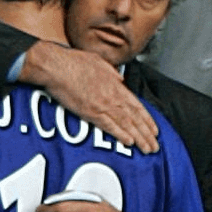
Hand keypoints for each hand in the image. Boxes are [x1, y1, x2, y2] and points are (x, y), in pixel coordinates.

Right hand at [22, 42, 158, 153]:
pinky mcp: (90, 112)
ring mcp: (102, 104)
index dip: (148, 119)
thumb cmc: (73, 62)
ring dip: (139, 138)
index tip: (154, 130)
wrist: (56, 66)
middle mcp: (112, 95)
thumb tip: (120, 79)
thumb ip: (112, 72)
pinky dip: (120, 135)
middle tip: (155, 147)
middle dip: (147, 134)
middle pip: (135, 118)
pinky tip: (129, 143)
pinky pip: (109, 126)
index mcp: (115, 84)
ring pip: (126, 124)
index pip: (137, 105)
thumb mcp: (99, 62)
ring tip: (147, 149)